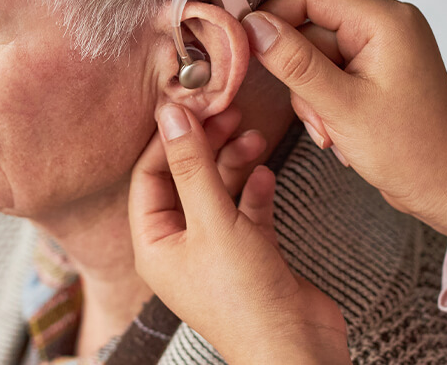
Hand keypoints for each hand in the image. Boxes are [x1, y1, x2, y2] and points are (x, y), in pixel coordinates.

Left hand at [129, 104, 348, 364]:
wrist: (297, 350)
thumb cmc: (244, 297)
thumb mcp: (212, 221)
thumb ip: (191, 165)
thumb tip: (170, 114)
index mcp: (154, 244)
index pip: (149, 177)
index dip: (169, 140)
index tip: (192, 106)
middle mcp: (180, 246)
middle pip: (185, 180)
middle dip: (205, 146)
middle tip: (228, 113)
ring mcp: (216, 251)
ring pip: (218, 192)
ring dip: (234, 162)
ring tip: (255, 135)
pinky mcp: (251, 255)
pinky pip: (246, 212)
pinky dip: (254, 191)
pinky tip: (266, 172)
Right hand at [242, 0, 446, 254]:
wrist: (442, 187)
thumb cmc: (408, 150)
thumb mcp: (340, 105)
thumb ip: (294, 62)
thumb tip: (253, 25)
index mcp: (385, 20)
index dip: (272, 17)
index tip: (245, 48)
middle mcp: (385, 25)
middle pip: (308, 27)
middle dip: (297, 72)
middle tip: (311, 110)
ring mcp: (379, 48)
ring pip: (312, 54)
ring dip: (308, 94)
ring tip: (329, 128)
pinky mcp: (372, 69)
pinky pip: (326, 72)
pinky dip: (321, 100)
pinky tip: (335, 128)